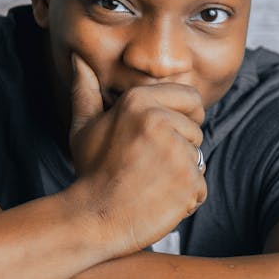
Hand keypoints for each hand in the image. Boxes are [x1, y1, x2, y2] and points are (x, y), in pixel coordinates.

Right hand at [66, 54, 206, 256]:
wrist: (93, 218)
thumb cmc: (89, 172)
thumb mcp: (83, 126)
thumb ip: (86, 90)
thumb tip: (78, 59)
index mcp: (139, 101)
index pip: (191, 97)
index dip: (182, 116)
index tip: (161, 137)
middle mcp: (161, 120)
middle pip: (196, 129)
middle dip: (180, 147)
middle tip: (148, 166)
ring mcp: (177, 151)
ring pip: (198, 158)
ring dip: (181, 173)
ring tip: (150, 184)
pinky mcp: (190, 181)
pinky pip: (200, 186)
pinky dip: (184, 197)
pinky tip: (158, 200)